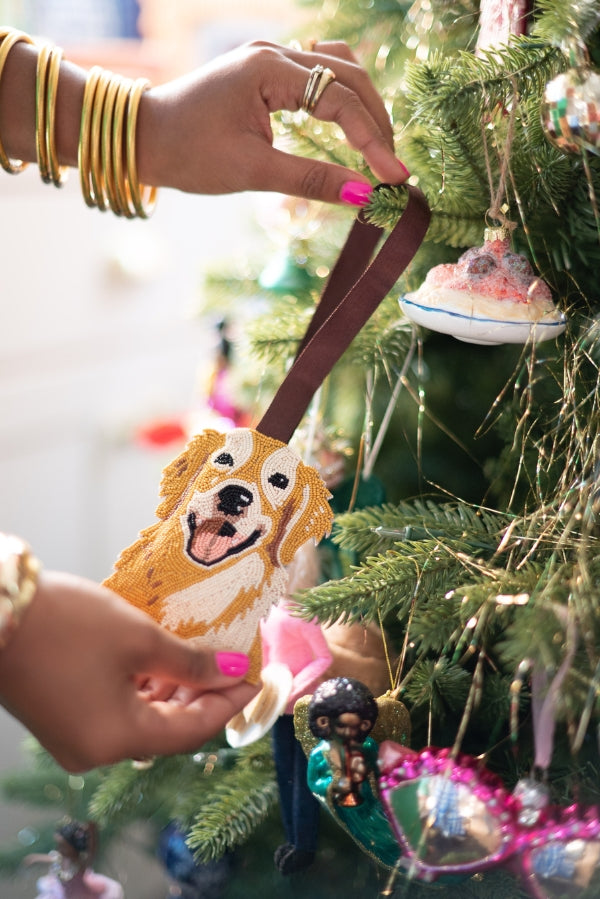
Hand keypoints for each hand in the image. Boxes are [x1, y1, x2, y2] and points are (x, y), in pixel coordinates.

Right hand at [0, 571, 256, 771]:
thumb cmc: (68, 625)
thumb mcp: (139, 639)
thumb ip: (190, 662)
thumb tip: (234, 672)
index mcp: (118, 740)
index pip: (192, 731)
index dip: (229, 703)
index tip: (259, 678)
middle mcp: (96, 752)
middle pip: (169, 730)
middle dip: (205, 696)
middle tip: (236, 664)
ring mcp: (76, 739)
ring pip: (144, 721)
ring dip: (176, 692)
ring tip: (207, 659)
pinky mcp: (64, 721)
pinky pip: (118, 714)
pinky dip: (146, 692)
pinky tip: (165, 664)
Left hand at [138, 40, 409, 201]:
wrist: (143, 138)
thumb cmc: (188, 154)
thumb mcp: (252, 171)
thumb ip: (311, 180)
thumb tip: (363, 197)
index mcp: (268, 69)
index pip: (340, 100)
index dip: (372, 141)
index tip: (396, 176)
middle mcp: (273, 53)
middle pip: (348, 76)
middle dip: (375, 122)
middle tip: (392, 167)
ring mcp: (269, 57)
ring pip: (337, 70)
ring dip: (362, 106)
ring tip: (378, 147)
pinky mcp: (265, 71)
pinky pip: (317, 75)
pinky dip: (340, 98)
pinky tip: (350, 123)